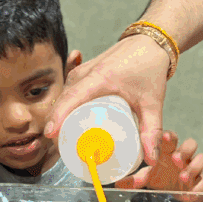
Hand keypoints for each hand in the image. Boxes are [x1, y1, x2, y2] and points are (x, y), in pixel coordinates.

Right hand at [44, 35, 171, 164]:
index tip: (50, 135)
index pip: (71, 98)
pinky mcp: (84, 71)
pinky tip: (69, 120)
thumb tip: (152, 158)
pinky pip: (68, 89)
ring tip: (65, 138)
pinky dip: (66, 105)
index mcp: (100, 78)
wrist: (150, 43)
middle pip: (63, 100)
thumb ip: (152, 130)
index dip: (58, 117)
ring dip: (60, 115)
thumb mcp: (152, 102)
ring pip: (64, 95)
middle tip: (62, 147)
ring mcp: (83, 70)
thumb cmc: (150, 68)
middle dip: (57, 123)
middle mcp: (86, 72)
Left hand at [116, 131, 202, 191]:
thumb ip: (136, 179)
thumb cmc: (159, 177)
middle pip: (191, 144)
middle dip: (185, 150)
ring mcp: (192, 168)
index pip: (171, 138)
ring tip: (183, 177)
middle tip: (176, 159)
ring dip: (194, 167)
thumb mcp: (147, 176)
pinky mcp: (199, 182)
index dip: (169, 137)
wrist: (174, 193)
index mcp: (169, 150)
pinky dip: (198, 187)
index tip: (165, 138)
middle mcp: (182, 156)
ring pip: (202, 158)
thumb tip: (120, 183)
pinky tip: (189, 194)